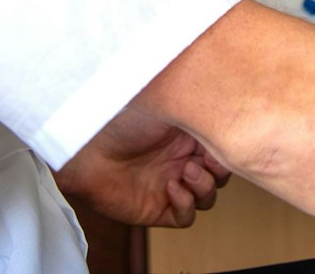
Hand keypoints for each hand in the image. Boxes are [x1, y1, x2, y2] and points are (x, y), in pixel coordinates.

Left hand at [55, 107, 231, 227]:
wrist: (86, 147)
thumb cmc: (121, 118)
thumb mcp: (167, 101)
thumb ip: (197, 103)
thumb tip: (223, 97)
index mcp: (186, 133)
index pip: (222, 146)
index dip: (227, 147)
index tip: (223, 140)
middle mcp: (180, 158)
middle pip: (220, 174)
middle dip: (220, 169)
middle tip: (207, 158)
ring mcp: (169, 183)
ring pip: (207, 197)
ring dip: (204, 186)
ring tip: (186, 171)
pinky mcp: (156, 207)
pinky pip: (186, 216)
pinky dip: (186, 204)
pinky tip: (172, 187)